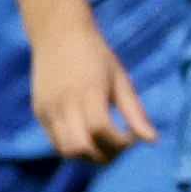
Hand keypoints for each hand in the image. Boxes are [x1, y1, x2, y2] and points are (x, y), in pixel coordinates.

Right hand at [29, 28, 151, 162]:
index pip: (100, 129)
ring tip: (104, 146)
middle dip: (103, 156)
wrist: (57, 34)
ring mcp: (47, 109)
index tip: (132, 139)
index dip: (119, 142)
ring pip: (64, 150)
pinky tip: (88, 138)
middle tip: (119, 149)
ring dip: (87, 156)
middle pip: (79, 147)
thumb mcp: (120, 79)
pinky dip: (73, 148)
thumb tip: (152, 140)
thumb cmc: (96, 54)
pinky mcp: (38, 112)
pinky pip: (54, 141)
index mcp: (88, 92)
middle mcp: (63, 103)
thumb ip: (134, 111)